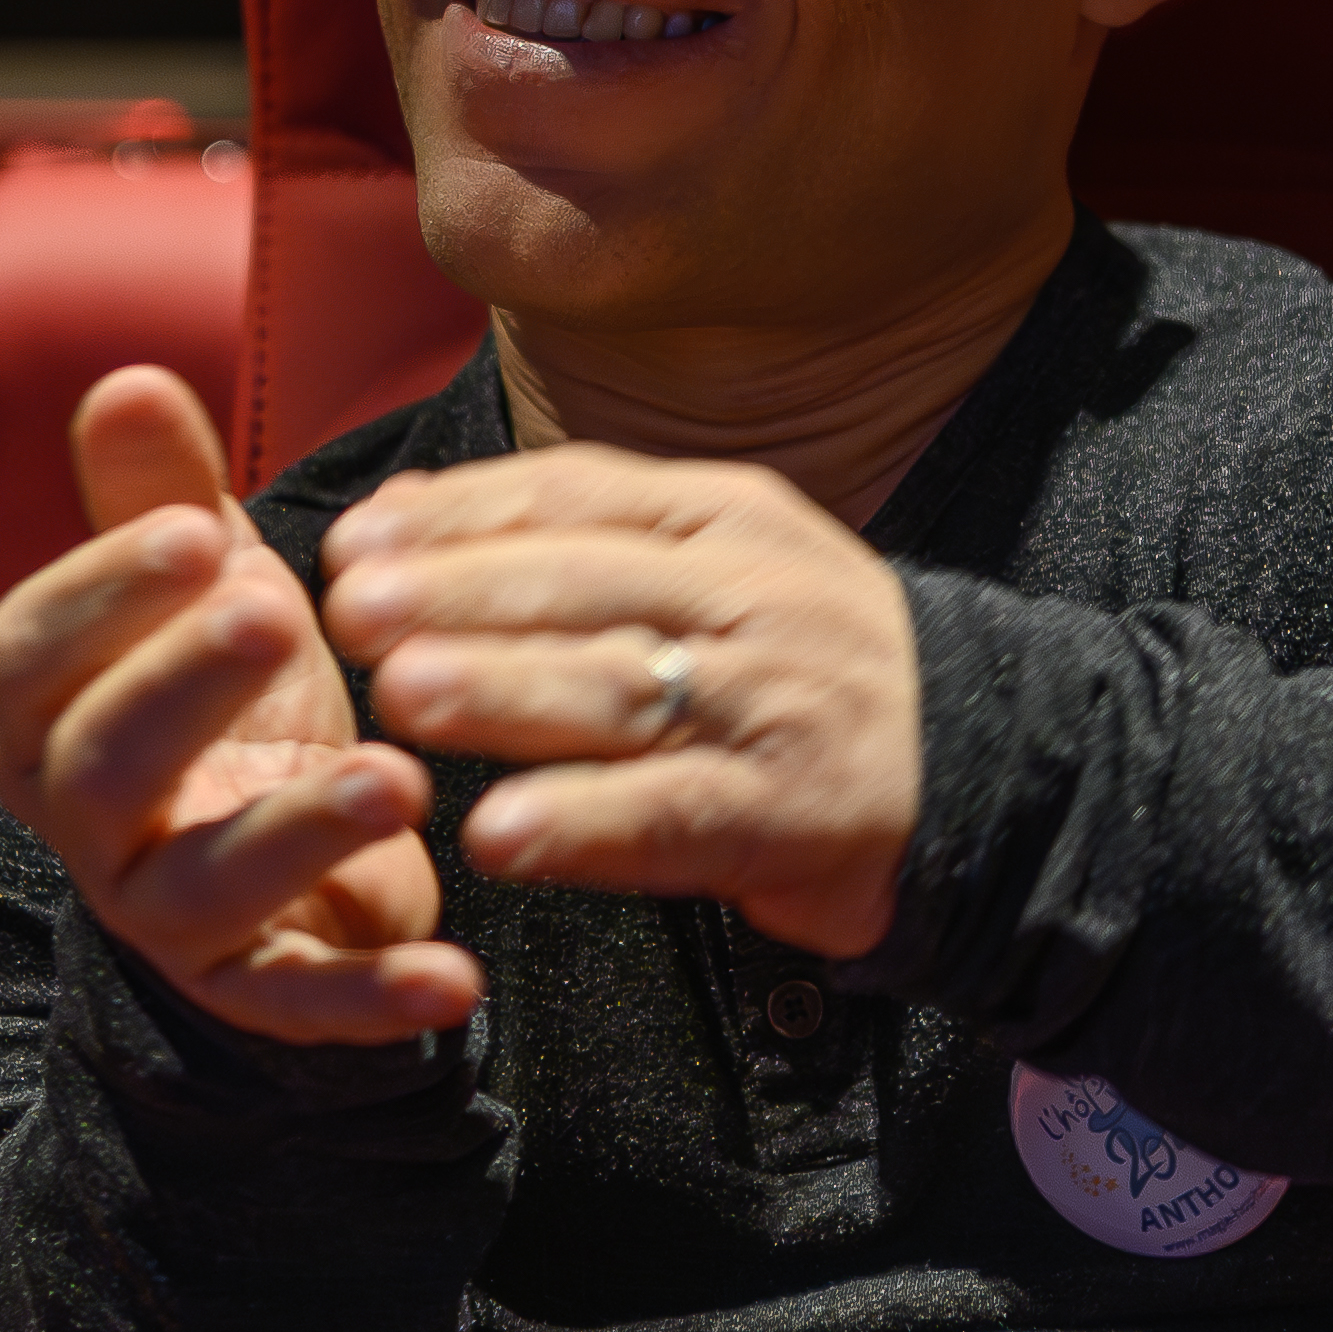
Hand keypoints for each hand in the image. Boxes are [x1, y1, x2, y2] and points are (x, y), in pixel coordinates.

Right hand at [0, 369, 468, 1042]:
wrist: (296, 838)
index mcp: (53, 714)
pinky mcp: (257, 989)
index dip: (101, 594)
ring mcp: (169, 916)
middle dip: (182, 688)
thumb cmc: (234, 689)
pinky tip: (458, 978)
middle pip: (104, 764)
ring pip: (203, 887)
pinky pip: (300, 1005)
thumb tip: (128, 379)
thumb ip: (162, 491)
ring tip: (396, 780)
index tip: (195, 529)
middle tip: (275, 614)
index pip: (31, 655)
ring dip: (295, 835)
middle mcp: (89, 824)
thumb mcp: (206, 583)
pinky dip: (372, 1002)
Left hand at [321, 449, 922, 959]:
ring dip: (505, 693)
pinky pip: (672, 814)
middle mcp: (751, 596)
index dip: (455, 516)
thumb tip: (410, 508)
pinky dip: (582, 824)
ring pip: (621, 689)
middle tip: (351, 611)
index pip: (574, 496)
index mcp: (726, 518)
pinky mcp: (788, 812)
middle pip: (584, 585)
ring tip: (402, 699)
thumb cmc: (799, 663)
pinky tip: (500, 835)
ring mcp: (772, 703)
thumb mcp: (719, 562)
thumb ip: (583, 537)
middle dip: (456, 594)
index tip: (355, 540)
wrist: (980, 763)